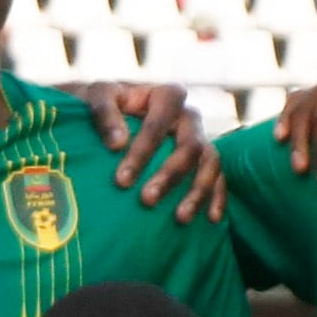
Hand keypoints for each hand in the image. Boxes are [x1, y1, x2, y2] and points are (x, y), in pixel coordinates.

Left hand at [79, 79, 222, 218]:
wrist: (112, 116)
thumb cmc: (104, 107)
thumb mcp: (97, 97)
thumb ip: (104, 112)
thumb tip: (118, 143)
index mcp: (165, 97)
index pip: (162, 118)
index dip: (144, 148)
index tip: (122, 180)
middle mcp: (188, 116)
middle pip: (190, 145)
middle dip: (169, 175)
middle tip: (146, 200)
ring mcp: (199, 140)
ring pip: (210, 163)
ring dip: (197, 191)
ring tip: (180, 218)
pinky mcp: (204, 162)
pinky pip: (220, 179)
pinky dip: (217, 198)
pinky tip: (210, 219)